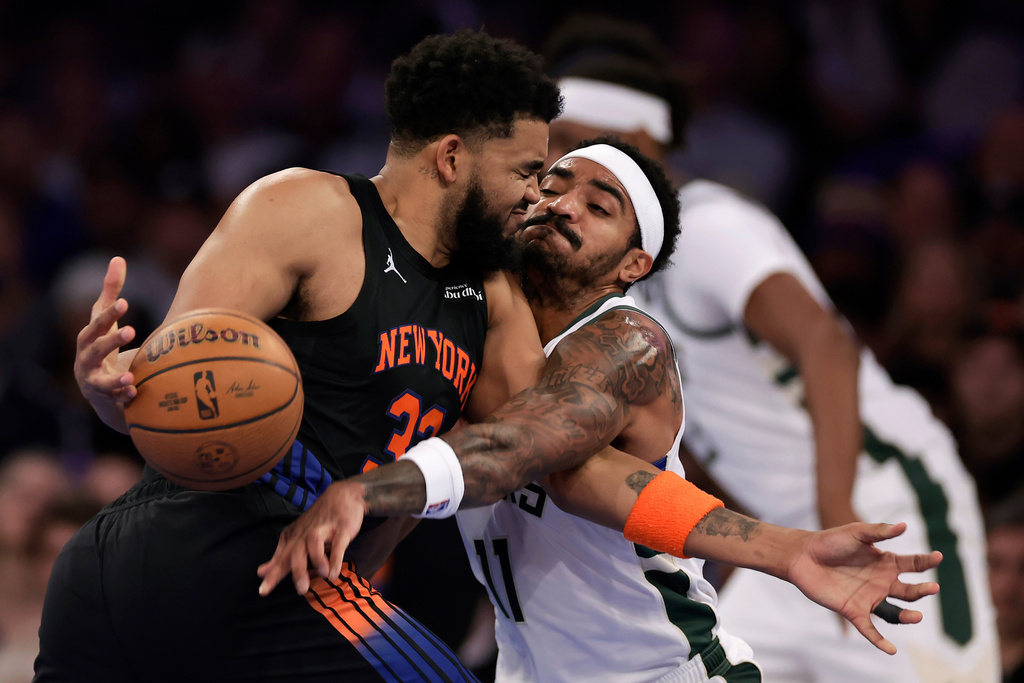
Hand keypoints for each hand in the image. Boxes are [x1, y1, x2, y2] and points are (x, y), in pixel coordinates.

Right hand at [74, 257, 137, 410]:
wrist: (97, 387)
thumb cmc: (102, 345)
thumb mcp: (106, 320)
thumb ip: (111, 292)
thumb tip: (118, 258)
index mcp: (88, 338)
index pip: (97, 323)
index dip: (109, 314)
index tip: (125, 302)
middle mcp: (86, 359)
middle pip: (96, 349)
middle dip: (111, 340)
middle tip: (132, 330)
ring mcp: (94, 380)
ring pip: (101, 380)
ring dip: (114, 378)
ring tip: (130, 375)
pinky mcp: (105, 398)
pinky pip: (113, 398)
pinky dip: (122, 396)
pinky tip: (135, 392)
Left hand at [257, 481, 366, 595]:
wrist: (342, 495)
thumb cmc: (318, 521)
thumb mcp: (296, 538)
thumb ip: (280, 556)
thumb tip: (261, 573)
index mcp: (295, 537)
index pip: (281, 558)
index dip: (273, 575)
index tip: (263, 591)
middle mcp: (306, 533)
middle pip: (297, 551)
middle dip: (297, 570)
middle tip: (301, 590)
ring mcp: (324, 529)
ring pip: (314, 543)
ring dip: (317, 559)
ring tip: (323, 576)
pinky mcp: (342, 528)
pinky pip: (338, 543)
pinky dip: (336, 558)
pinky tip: (334, 573)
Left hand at [787, 521, 940, 654]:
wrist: (803, 555)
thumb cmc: (830, 541)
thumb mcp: (857, 532)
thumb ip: (879, 531)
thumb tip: (904, 525)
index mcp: (885, 562)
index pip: (913, 564)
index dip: (926, 561)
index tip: (938, 557)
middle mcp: (881, 582)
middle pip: (909, 591)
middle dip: (922, 591)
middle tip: (933, 588)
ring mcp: (869, 597)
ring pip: (895, 612)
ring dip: (907, 616)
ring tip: (917, 616)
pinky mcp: (853, 610)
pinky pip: (869, 629)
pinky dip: (879, 641)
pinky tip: (891, 650)